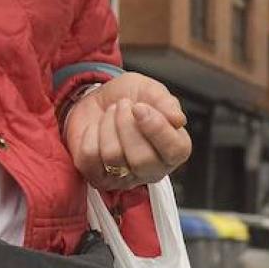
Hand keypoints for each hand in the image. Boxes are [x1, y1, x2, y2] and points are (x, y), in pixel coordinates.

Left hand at [64, 74, 191, 190]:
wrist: (97, 99)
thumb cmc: (128, 98)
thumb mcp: (149, 90)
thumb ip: (165, 102)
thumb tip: (178, 119)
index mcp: (174, 148)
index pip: (175, 150)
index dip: (157, 128)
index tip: (140, 107)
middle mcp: (152, 169)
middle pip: (142, 160)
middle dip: (126, 125)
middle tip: (123, 105)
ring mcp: (125, 177)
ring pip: (114, 156)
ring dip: (108, 125)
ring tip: (111, 113)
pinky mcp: (98, 177)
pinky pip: (90, 157)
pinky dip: (90, 134)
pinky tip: (96, 128)